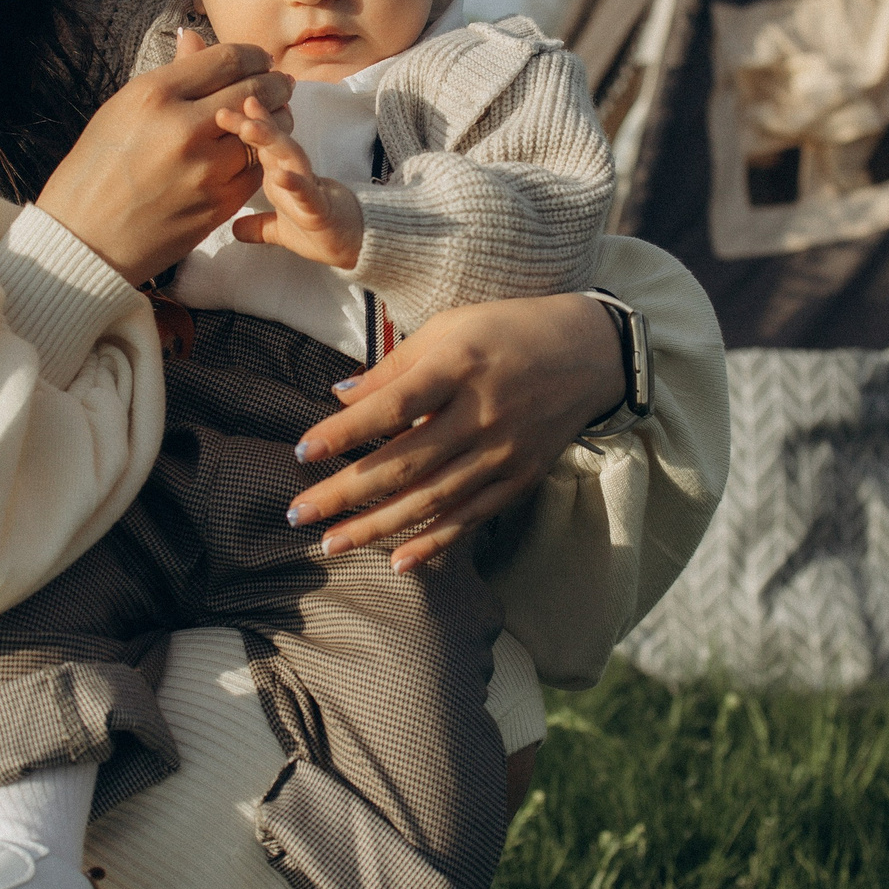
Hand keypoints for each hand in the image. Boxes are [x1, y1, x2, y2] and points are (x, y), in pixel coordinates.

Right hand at [35, 30, 294, 283]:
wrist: (86, 238)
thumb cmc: (96, 169)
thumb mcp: (122, 109)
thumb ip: (170, 75)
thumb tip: (195, 37)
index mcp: (155, 94)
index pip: (227, 59)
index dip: (252, 55)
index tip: (258, 60)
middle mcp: (184, 127)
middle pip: (255, 91)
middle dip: (275, 84)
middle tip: (280, 83)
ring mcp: (205, 169)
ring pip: (265, 132)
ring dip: (277, 120)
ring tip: (276, 114)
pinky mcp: (219, 204)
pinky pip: (257, 169)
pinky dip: (263, 156)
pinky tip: (258, 149)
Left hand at [218, 95, 362, 269]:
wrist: (356, 245)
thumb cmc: (320, 231)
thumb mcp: (281, 230)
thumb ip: (258, 226)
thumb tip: (233, 229)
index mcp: (281, 175)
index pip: (261, 145)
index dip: (242, 125)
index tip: (220, 110)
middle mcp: (294, 174)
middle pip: (272, 142)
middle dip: (250, 123)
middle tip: (223, 109)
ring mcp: (309, 189)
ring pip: (290, 157)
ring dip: (270, 140)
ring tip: (248, 127)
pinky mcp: (321, 209)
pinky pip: (307, 194)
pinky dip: (295, 183)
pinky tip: (280, 175)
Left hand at [286, 293, 622, 571]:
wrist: (590, 353)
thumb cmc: (507, 331)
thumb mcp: (450, 327)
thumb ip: (395, 365)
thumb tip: (338, 397)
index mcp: (460, 367)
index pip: (393, 407)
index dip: (345, 432)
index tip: (301, 451)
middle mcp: (483, 415)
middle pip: (404, 463)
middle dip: (345, 493)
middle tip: (297, 514)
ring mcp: (504, 453)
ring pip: (432, 500)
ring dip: (377, 527)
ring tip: (330, 543)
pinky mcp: (521, 479)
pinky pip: (471, 519)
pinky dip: (434, 543)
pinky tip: (396, 561)